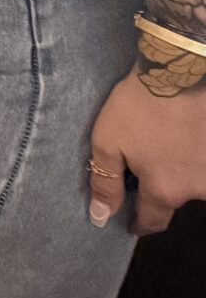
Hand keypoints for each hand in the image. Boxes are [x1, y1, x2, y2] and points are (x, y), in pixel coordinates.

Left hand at [89, 68, 205, 231]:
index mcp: (164, 190)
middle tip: (145, 161)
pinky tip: (183, 136)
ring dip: (181, 169)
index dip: (140, 224)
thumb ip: (106, 183)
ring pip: (195, 180)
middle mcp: (196, 188)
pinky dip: (196, 155)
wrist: (181, 74)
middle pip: (175, 198)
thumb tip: (102, 218)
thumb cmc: (139, 106)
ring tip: (166, 142)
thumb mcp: (107, 142)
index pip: (153, 221)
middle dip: (161, 188)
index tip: (133, 223)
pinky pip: (204, 162)